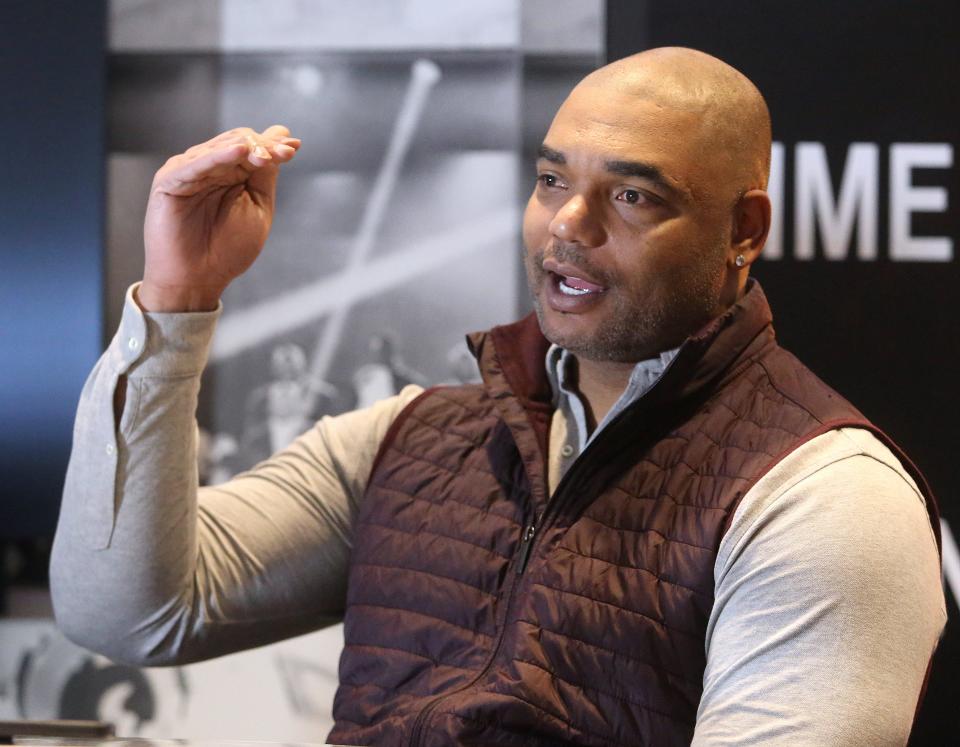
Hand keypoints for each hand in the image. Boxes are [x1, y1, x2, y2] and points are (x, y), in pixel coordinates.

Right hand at [139, 125, 300, 311]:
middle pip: (237, 141)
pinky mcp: (170, 181)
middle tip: (282, 154)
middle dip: (262, 146)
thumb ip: (266, 173)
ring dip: (244, 149)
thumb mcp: (258, 207)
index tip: (293, 149)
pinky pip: (194, 165)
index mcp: (230, 172)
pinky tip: (238, 152)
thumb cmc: (227, 249)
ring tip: (263, 156)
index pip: (253, 147)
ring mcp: (188, 171)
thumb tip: (281, 134)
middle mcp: (209, 167)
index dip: (273, 146)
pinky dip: (216, 156)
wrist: (199, 280)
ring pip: (218, 148)